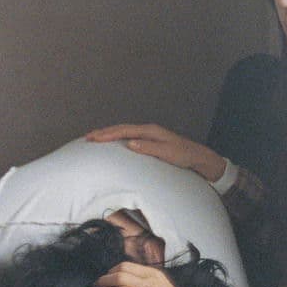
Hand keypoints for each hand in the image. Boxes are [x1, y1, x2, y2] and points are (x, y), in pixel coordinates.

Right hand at [86, 123, 226, 181]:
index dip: (107, 134)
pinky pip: (129, 137)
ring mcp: (149, 135)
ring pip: (124, 132)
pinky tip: (112, 144)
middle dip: (104, 132)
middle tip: (87, 137)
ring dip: (109, 135)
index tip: (93, 138)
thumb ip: (149, 148)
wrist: (198, 158)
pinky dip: (117, 139)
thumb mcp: (167, 153)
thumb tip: (130, 143)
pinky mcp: (150, 142)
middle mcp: (148, 130)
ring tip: (94, 139)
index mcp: (150, 131)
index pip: (124, 130)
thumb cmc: (184, 156)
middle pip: (121, 129)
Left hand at [92, 262, 198, 286]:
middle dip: (102, 281)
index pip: (125, 267)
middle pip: (120, 277)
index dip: (109, 271)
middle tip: (94, 286)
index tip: (103, 277)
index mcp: (153, 275)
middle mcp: (151, 285)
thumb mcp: (161, 282)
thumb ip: (144, 277)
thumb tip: (120, 274)